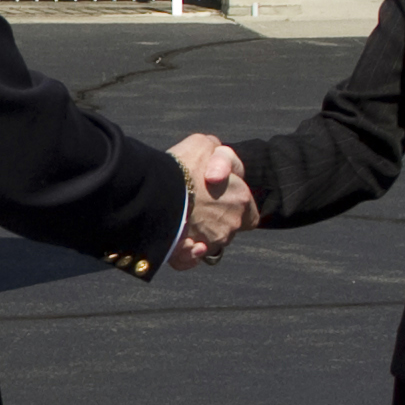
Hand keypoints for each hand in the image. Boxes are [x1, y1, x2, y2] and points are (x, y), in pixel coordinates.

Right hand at [168, 134, 257, 264]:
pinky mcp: (188, 255)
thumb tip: (218, 164)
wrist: (155, 190)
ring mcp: (210, 242)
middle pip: (228, 228)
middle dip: (214, 220)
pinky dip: (184, 254)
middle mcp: (231, 224)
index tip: (218, 197)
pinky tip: (178, 242)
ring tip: (179, 218)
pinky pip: (188, 259)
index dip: (235, 205)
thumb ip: (218, 155)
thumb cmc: (182, 165)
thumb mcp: (205, 144)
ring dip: (197, 233)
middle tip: (195, 204)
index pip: (249, 212)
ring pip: (207, 243)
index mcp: (241, 199)